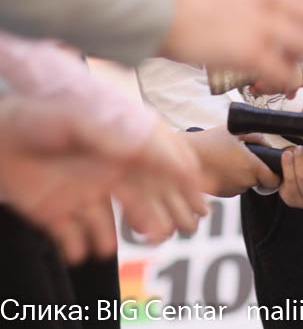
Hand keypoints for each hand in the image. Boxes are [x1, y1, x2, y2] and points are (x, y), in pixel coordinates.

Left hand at [0, 103, 208, 259]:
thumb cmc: (37, 117)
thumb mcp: (80, 120)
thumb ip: (116, 135)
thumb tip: (148, 151)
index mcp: (116, 148)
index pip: (157, 165)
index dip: (179, 177)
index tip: (197, 190)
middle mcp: (104, 172)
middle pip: (137, 200)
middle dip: (150, 218)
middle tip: (159, 233)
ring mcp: (81, 193)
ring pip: (107, 223)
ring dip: (109, 237)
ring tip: (108, 248)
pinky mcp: (55, 212)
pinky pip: (72, 236)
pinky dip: (77, 246)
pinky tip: (79, 251)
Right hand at [185, 127, 280, 197]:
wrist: (186, 154)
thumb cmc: (210, 141)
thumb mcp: (238, 131)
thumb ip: (258, 137)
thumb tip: (268, 145)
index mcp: (251, 167)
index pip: (274, 181)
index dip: (275, 175)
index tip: (271, 169)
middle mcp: (243, 182)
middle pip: (259, 181)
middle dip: (256, 172)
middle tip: (244, 159)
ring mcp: (232, 190)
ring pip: (246, 185)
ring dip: (243, 176)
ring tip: (230, 161)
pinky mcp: (221, 194)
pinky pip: (233, 188)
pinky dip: (231, 180)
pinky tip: (222, 168)